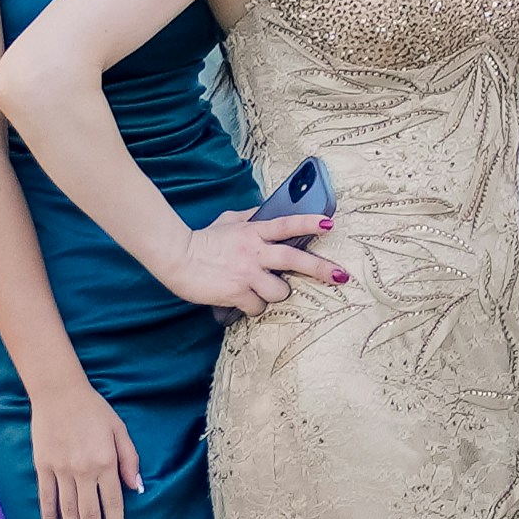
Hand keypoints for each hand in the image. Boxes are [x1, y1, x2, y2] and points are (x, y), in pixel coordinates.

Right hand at [28, 376, 148, 518]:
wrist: (59, 393)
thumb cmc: (94, 410)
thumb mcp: (120, 430)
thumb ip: (129, 460)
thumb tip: (138, 489)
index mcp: (105, 463)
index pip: (112, 503)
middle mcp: (83, 471)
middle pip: (89, 514)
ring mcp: (60, 470)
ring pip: (67, 512)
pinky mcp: (43, 467)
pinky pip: (46, 498)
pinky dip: (49, 517)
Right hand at [162, 203, 341, 317]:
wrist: (177, 257)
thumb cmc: (203, 240)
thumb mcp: (229, 221)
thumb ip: (251, 218)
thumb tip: (268, 211)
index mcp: (253, 231)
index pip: (287, 224)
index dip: (309, 222)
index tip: (330, 223)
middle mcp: (254, 252)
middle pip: (295, 259)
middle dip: (321, 269)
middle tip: (341, 275)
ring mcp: (247, 274)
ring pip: (280, 291)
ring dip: (276, 293)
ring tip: (263, 290)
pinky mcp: (237, 293)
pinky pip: (258, 307)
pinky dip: (254, 307)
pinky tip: (244, 300)